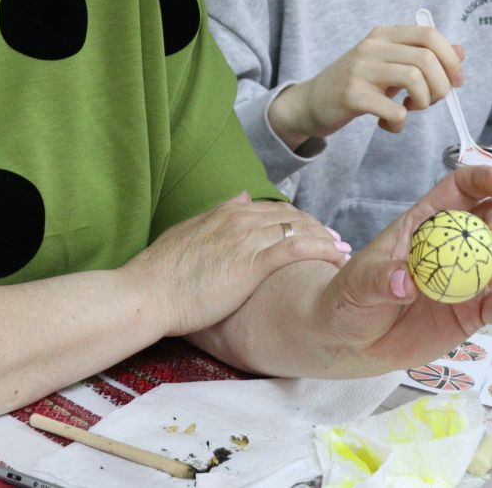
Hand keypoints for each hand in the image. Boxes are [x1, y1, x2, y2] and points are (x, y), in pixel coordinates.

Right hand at [128, 193, 349, 336]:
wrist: (147, 293)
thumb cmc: (161, 274)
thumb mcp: (188, 232)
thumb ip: (217, 215)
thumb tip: (241, 197)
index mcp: (225, 212)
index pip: (273, 209)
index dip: (297, 221)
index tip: (313, 231)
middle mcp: (239, 218)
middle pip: (291, 217)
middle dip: (317, 228)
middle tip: (337, 241)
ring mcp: (247, 239)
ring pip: (299, 230)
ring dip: (325, 239)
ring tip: (343, 251)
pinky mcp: (252, 262)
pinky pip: (297, 250)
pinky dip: (321, 251)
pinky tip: (337, 260)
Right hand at [268, 26, 463, 147]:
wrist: (310, 102)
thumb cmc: (356, 85)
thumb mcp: (389, 64)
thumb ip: (423, 56)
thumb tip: (460, 52)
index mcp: (384, 35)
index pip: (430, 35)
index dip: (451, 59)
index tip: (454, 82)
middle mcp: (372, 46)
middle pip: (427, 58)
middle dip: (440, 86)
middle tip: (429, 101)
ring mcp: (361, 69)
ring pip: (415, 79)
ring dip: (423, 102)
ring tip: (409, 109)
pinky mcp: (352, 95)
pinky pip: (394, 110)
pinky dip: (400, 123)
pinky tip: (389, 124)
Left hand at [306, 165, 491, 372]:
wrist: (351, 341)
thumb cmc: (350, 297)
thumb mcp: (357, 283)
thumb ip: (379, 279)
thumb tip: (404, 282)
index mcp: (425, 222)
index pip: (459, 189)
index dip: (482, 178)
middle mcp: (453, 245)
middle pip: (491, 219)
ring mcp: (466, 279)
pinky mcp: (472, 313)